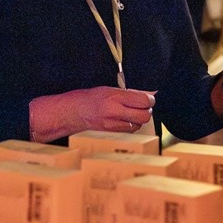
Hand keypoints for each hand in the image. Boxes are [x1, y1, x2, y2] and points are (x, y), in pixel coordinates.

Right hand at [33, 87, 155, 138]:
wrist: (73, 112)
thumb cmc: (90, 98)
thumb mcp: (109, 89)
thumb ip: (129, 93)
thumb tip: (149, 94)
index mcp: (114, 97)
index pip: (143, 100)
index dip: (149, 99)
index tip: (148, 98)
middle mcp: (114, 111)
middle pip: (144, 115)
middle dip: (147, 110)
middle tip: (144, 106)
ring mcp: (113, 124)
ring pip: (139, 124)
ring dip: (140, 119)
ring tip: (133, 112)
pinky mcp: (112, 133)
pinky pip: (131, 130)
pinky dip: (132, 125)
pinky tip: (126, 119)